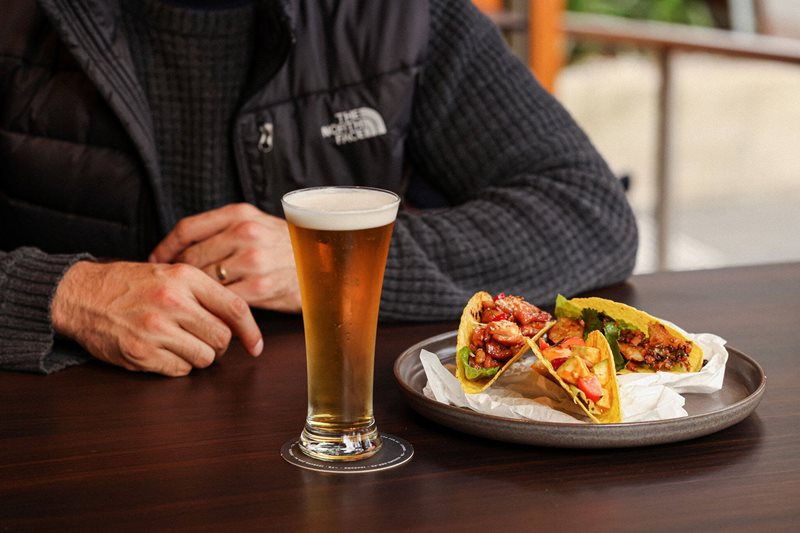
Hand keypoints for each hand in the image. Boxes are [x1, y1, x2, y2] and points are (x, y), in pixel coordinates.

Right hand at [51, 260, 262, 376]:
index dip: (252, 331)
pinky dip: (177, 365)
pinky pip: (181, 370)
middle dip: (220, 344)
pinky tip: (163, 351)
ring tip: (180, 342)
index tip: (256, 345)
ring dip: (198, 356)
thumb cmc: (129, 284)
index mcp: (185, 278)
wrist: (80, 295)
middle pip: (223, 338)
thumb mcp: (170, 273)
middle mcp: (173, 302)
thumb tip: (239, 321)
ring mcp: (156, 329)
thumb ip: (204, 292)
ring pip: (205, 357)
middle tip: (205, 339)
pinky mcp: (141, 353)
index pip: (235, 308)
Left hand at [149, 203, 300, 312]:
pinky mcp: (259, 287)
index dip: (165, 247)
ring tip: (188, 301)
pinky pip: (223, 298)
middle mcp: (244, 233)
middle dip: (177, 275)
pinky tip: (210, 310)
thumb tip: (182, 248)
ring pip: (203, 279)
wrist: (327, 265)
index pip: (187, 228)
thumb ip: (225, 230)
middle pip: (191, 256)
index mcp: (240, 214)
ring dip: (193, 293)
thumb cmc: (288, 247)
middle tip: (171, 287)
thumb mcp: (258, 224)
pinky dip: (213, 306)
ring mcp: (252, 261)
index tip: (157, 261)